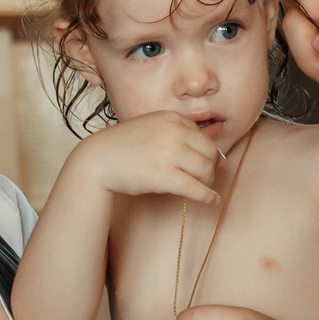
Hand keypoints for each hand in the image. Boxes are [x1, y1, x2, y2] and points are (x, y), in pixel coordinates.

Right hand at [75, 113, 218, 204]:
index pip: (203, 137)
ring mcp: (169, 153)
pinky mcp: (164, 176)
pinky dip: (207, 196)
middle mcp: (173, 132)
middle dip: (210, 167)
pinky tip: (212, 201)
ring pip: (205, 171)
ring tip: (205, 188)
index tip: (209, 164)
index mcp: (172, 118)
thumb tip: (219, 156)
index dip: (208, 153)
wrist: (99, 159)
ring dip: (208, 182)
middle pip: (209, 153)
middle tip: (205, 178)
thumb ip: (180, 136)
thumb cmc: (126, 147)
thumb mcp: (153, 129)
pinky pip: (196, 188)